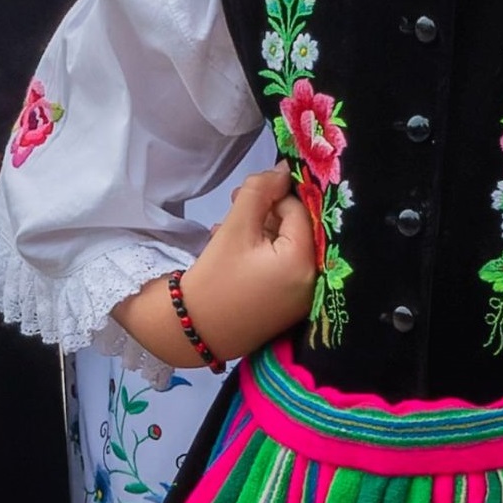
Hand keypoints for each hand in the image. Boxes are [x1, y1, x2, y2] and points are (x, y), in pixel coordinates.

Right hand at [175, 170, 319, 358]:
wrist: (190, 332)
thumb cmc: (214, 279)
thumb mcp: (236, 228)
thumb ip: (260, 191)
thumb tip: (284, 170)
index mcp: (304, 263)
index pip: (299, 211)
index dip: (272, 196)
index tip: (241, 195)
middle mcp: (312, 283)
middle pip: (296, 230)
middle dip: (265, 214)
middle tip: (232, 209)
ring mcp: (301, 300)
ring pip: (286, 248)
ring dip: (259, 232)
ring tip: (224, 232)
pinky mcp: (286, 309)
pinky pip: (281, 269)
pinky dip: (261, 255)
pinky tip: (232, 252)